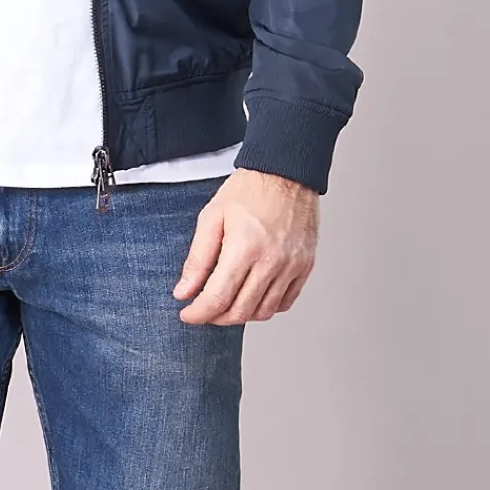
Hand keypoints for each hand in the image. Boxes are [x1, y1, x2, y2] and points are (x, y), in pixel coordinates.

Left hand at [172, 167, 318, 324]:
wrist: (286, 172)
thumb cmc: (248, 190)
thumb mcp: (212, 217)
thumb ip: (197, 259)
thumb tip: (184, 291)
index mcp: (245, 247)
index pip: (218, 297)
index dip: (198, 313)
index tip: (187, 314)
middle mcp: (272, 261)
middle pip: (240, 311)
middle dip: (216, 317)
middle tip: (203, 309)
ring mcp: (292, 266)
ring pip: (263, 312)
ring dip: (240, 315)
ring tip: (226, 302)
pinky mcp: (305, 267)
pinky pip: (285, 303)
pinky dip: (266, 308)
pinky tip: (252, 296)